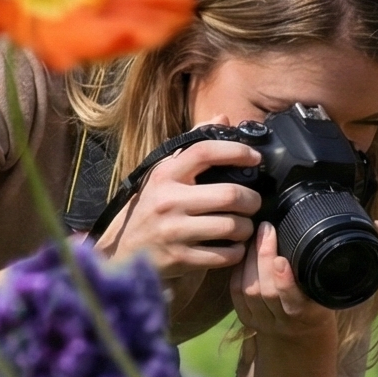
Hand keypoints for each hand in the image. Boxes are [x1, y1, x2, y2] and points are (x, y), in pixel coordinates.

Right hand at [102, 140, 261, 272]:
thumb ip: (192, 145)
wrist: (122, 250)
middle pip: (230, 195)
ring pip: (232, 226)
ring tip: (244, 225)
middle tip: (253, 202)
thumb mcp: (163, 173)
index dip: (236, 151)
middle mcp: (168, 200)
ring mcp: (174, 231)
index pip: (204, 151)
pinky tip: (233, 246)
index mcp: (165, 174)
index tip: (255, 157)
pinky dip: (237, 251)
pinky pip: (225, 255)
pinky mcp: (180, 258)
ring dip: (247, 227)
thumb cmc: (150, 206)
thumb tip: (222, 118)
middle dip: (252, 200)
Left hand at [229, 223, 340, 344]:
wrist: (300, 333)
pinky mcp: (246, 319)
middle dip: (264, 256)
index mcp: (308, 316)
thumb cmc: (316, 304)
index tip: (280, 258)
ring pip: (249, 290)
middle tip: (266, 228)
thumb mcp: (324, 293)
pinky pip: (236, 293)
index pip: (293, 301)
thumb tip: (312, 237)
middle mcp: (283, 322)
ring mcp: (262, 322)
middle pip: (266, 291)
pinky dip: (238, 269)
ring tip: (254, 235)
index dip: (284, 281)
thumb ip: (317, 274)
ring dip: (249, 259)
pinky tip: (243, 252)